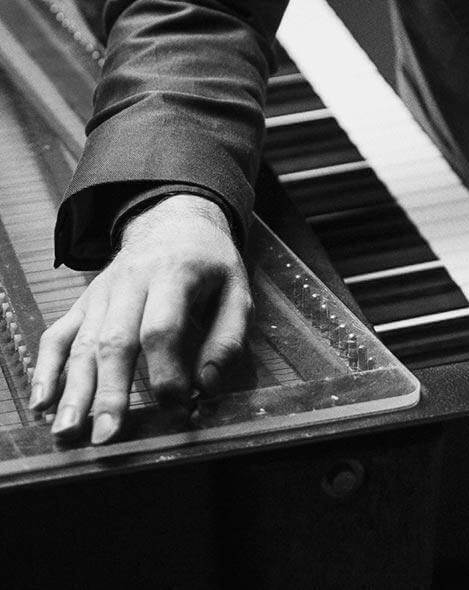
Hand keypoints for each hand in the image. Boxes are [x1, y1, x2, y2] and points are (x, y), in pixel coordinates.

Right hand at [30, 193, 251, 444]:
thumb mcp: (237, 289)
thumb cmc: (209, 263)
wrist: (173, 222)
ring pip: (83, 343)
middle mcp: (132, 281)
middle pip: (116, 339)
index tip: (176, 407)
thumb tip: (208, 387)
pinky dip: (46, 369)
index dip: (167, 371)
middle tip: (107, 435)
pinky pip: (58, 334)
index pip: (162, 327)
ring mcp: (102, 292)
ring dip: (74, 390)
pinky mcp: (84, 303)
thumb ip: (228, 338)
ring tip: (68, 431)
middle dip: (110, 391)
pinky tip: (42, 402)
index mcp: (175, 273)